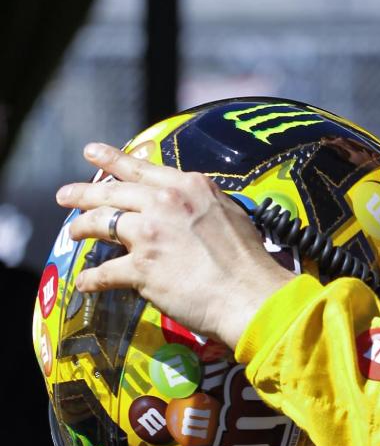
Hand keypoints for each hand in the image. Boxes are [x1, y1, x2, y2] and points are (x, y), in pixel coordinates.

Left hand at [56, 142, 293, 348]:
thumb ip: (199, 204)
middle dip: (82, 193)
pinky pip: (104, 272)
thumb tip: (184, 206)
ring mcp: (151, 233)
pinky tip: (84, 283)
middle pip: (112, 192)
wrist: (250, 293)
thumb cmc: (247, 260)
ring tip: (72, 234)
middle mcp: (166, 202)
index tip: (92, 152)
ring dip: (82, 229)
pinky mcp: (142, 267)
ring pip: (102, 224)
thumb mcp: (228, 213)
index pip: (141, 169)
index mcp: (189, 186)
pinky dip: (91, 278)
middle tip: (64, 195)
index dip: (112, 159)